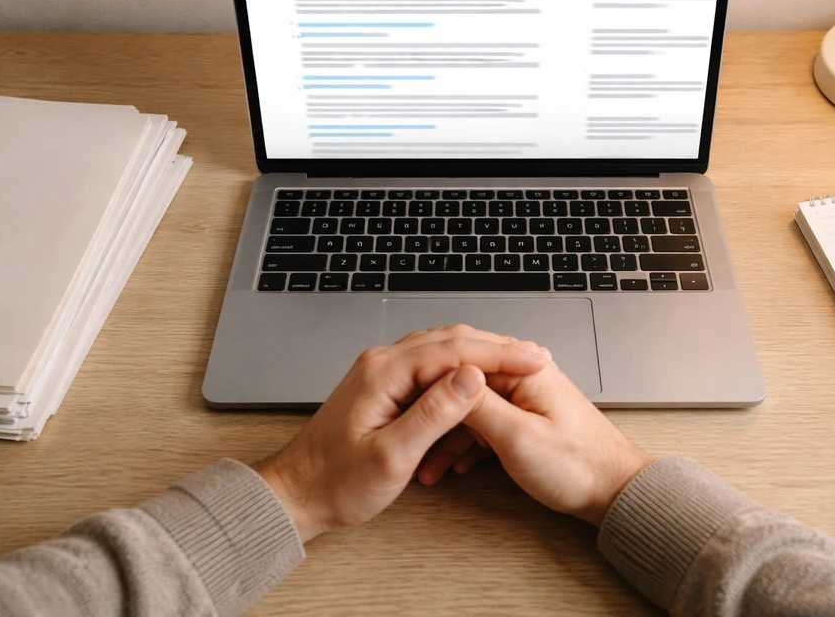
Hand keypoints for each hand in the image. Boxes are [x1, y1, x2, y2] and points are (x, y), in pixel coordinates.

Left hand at [253, 325, 549, 541]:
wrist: (298, 494)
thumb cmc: (337, 483)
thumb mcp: (390, 457)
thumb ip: (432, 415)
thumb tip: (471, 378)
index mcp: (384, 373)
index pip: (454, 350)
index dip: (500, 353)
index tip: (534, 359)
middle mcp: (382, 362)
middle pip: (450, 340)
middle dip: (497, 346)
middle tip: (536, 357)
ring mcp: (382, 371)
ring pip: (441, 349)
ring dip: (481, 354)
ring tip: (517, 363)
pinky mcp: (384, 385)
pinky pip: (429, 364)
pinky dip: (460, 367)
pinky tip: (480, 378)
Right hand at [419, 358, 653, 527]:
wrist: (612, 492)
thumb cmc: (577, 466)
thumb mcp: (519, 439)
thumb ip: (479, 407)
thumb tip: (446, 379)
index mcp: (525, 368)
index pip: (463, 358)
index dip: (429, 381)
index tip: (403, 401)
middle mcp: (522, 374)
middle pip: (461, 382)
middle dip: (433, 411)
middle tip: (407, 432)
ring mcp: (521, 395)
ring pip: (468, 406)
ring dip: (445, 436)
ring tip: (427, 465)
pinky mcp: (521, 415)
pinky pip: (482, 422)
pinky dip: (463, 444)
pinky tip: (450, 466)